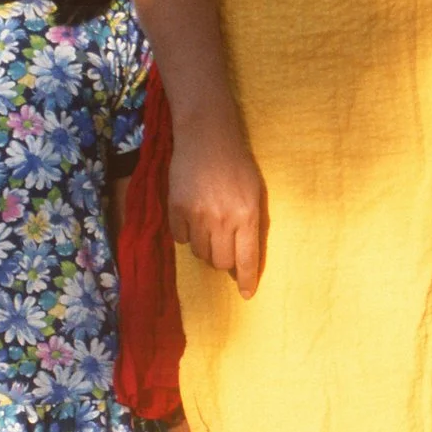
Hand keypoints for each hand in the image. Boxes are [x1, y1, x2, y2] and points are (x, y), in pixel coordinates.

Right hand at [170, 109, 267, 298]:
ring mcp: (197, 215)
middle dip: (224, 261)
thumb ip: (252, 223)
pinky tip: (192, 217)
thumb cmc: (237, 164)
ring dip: (206, 247)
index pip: (247, 259)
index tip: (247, 294)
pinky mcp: (176, 209)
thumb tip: (245, 257)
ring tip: (209, 226)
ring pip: (200, 253)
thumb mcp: (255, 192)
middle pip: (220, 262)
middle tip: (224, 247)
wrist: (206, 136)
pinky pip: (180, 239)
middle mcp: (222, 219)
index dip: (247, 280)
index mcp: (247, 215)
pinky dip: (187, 234)